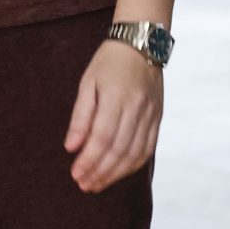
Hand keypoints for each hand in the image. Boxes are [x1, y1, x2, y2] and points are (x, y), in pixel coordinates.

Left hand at [64, 39, 163, 193]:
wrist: (142, 43)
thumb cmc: (110, 61)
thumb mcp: (88, 82)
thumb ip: (80, 116)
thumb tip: (71, 147)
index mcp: (117, 96)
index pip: (103, 136)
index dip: (89, 159)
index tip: (75, 174)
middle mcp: (137, 107)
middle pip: (119, 149)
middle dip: (100, 172)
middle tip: (84, 185)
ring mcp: (151, 113)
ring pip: (135, 153)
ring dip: (115, 173)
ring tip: (97, 184)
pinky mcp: (158, 117)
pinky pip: (148, 148)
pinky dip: (133, 165)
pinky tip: (118, 173)